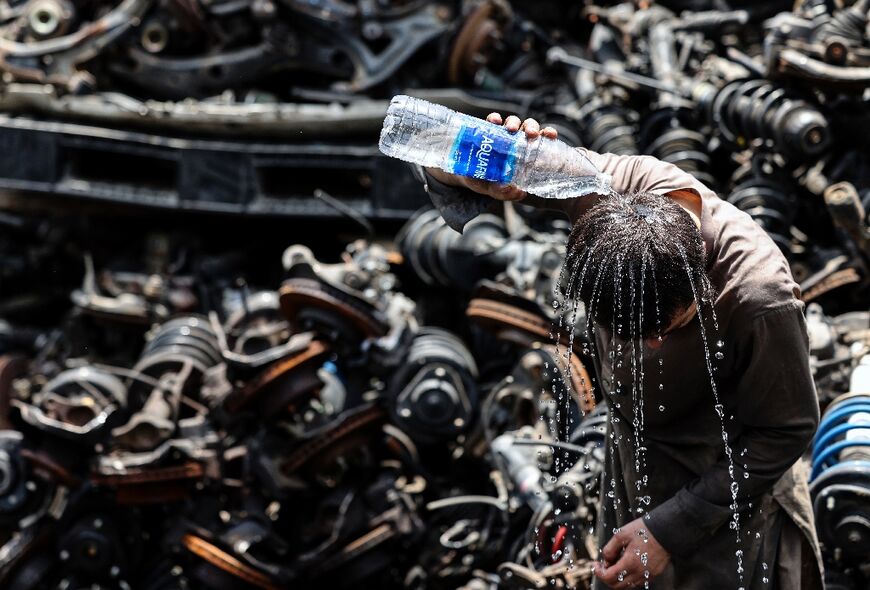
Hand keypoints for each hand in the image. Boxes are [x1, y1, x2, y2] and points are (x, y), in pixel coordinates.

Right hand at [425, 113, 558, 201]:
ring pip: (513, 122)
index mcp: (524, 155)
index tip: (551, 135)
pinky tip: (494, 121)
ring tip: (510, 129)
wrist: (462, 175)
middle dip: (531, 127)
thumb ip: (504, 193)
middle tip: (530, 135)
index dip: (548, 135)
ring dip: (514, 122)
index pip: (540, 141)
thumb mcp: (493, 190)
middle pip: (528, 129)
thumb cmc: (483, 182)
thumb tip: (519, 193)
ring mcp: (500, 134)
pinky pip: (493, 120)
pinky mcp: (486, 129)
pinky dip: (494, 118)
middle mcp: (515, 142)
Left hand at [592, 517, 669, 587]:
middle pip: (616, 586)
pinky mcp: (654, 574)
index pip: (609, 577)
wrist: (666, 531)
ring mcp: (647, 575)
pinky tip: (626, 565)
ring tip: (614, 564)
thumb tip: (605, 560)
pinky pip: (637, 582)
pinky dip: (628, 578)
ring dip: (617, 579)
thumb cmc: (644, 531)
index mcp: (630, 563)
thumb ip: (610, 548)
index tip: (595, 565)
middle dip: (606, 577)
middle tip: (602, 566)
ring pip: (627, 586)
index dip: (598, 572)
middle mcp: (639, 573)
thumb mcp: (621, 534)